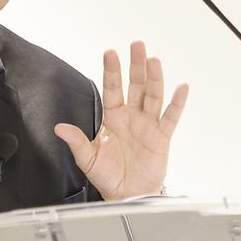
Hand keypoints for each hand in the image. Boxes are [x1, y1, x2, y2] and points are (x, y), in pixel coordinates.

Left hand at [54, 41, 188, 199]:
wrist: (126, 195)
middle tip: (137, 45)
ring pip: (153, 95)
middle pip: (136, 85)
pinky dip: (177, 103)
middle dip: (135, 64)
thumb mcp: (88, 159)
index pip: (112, 88)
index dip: (111, 70)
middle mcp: (132, 116)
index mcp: (113, 117)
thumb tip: (59, 128)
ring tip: (154, 60)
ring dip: (154, 77)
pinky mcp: (162, 137)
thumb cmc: (109, 177)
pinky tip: (181, 88)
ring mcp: (148, 125)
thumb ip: (76, 142)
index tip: (110, 52)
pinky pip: (170, 117)